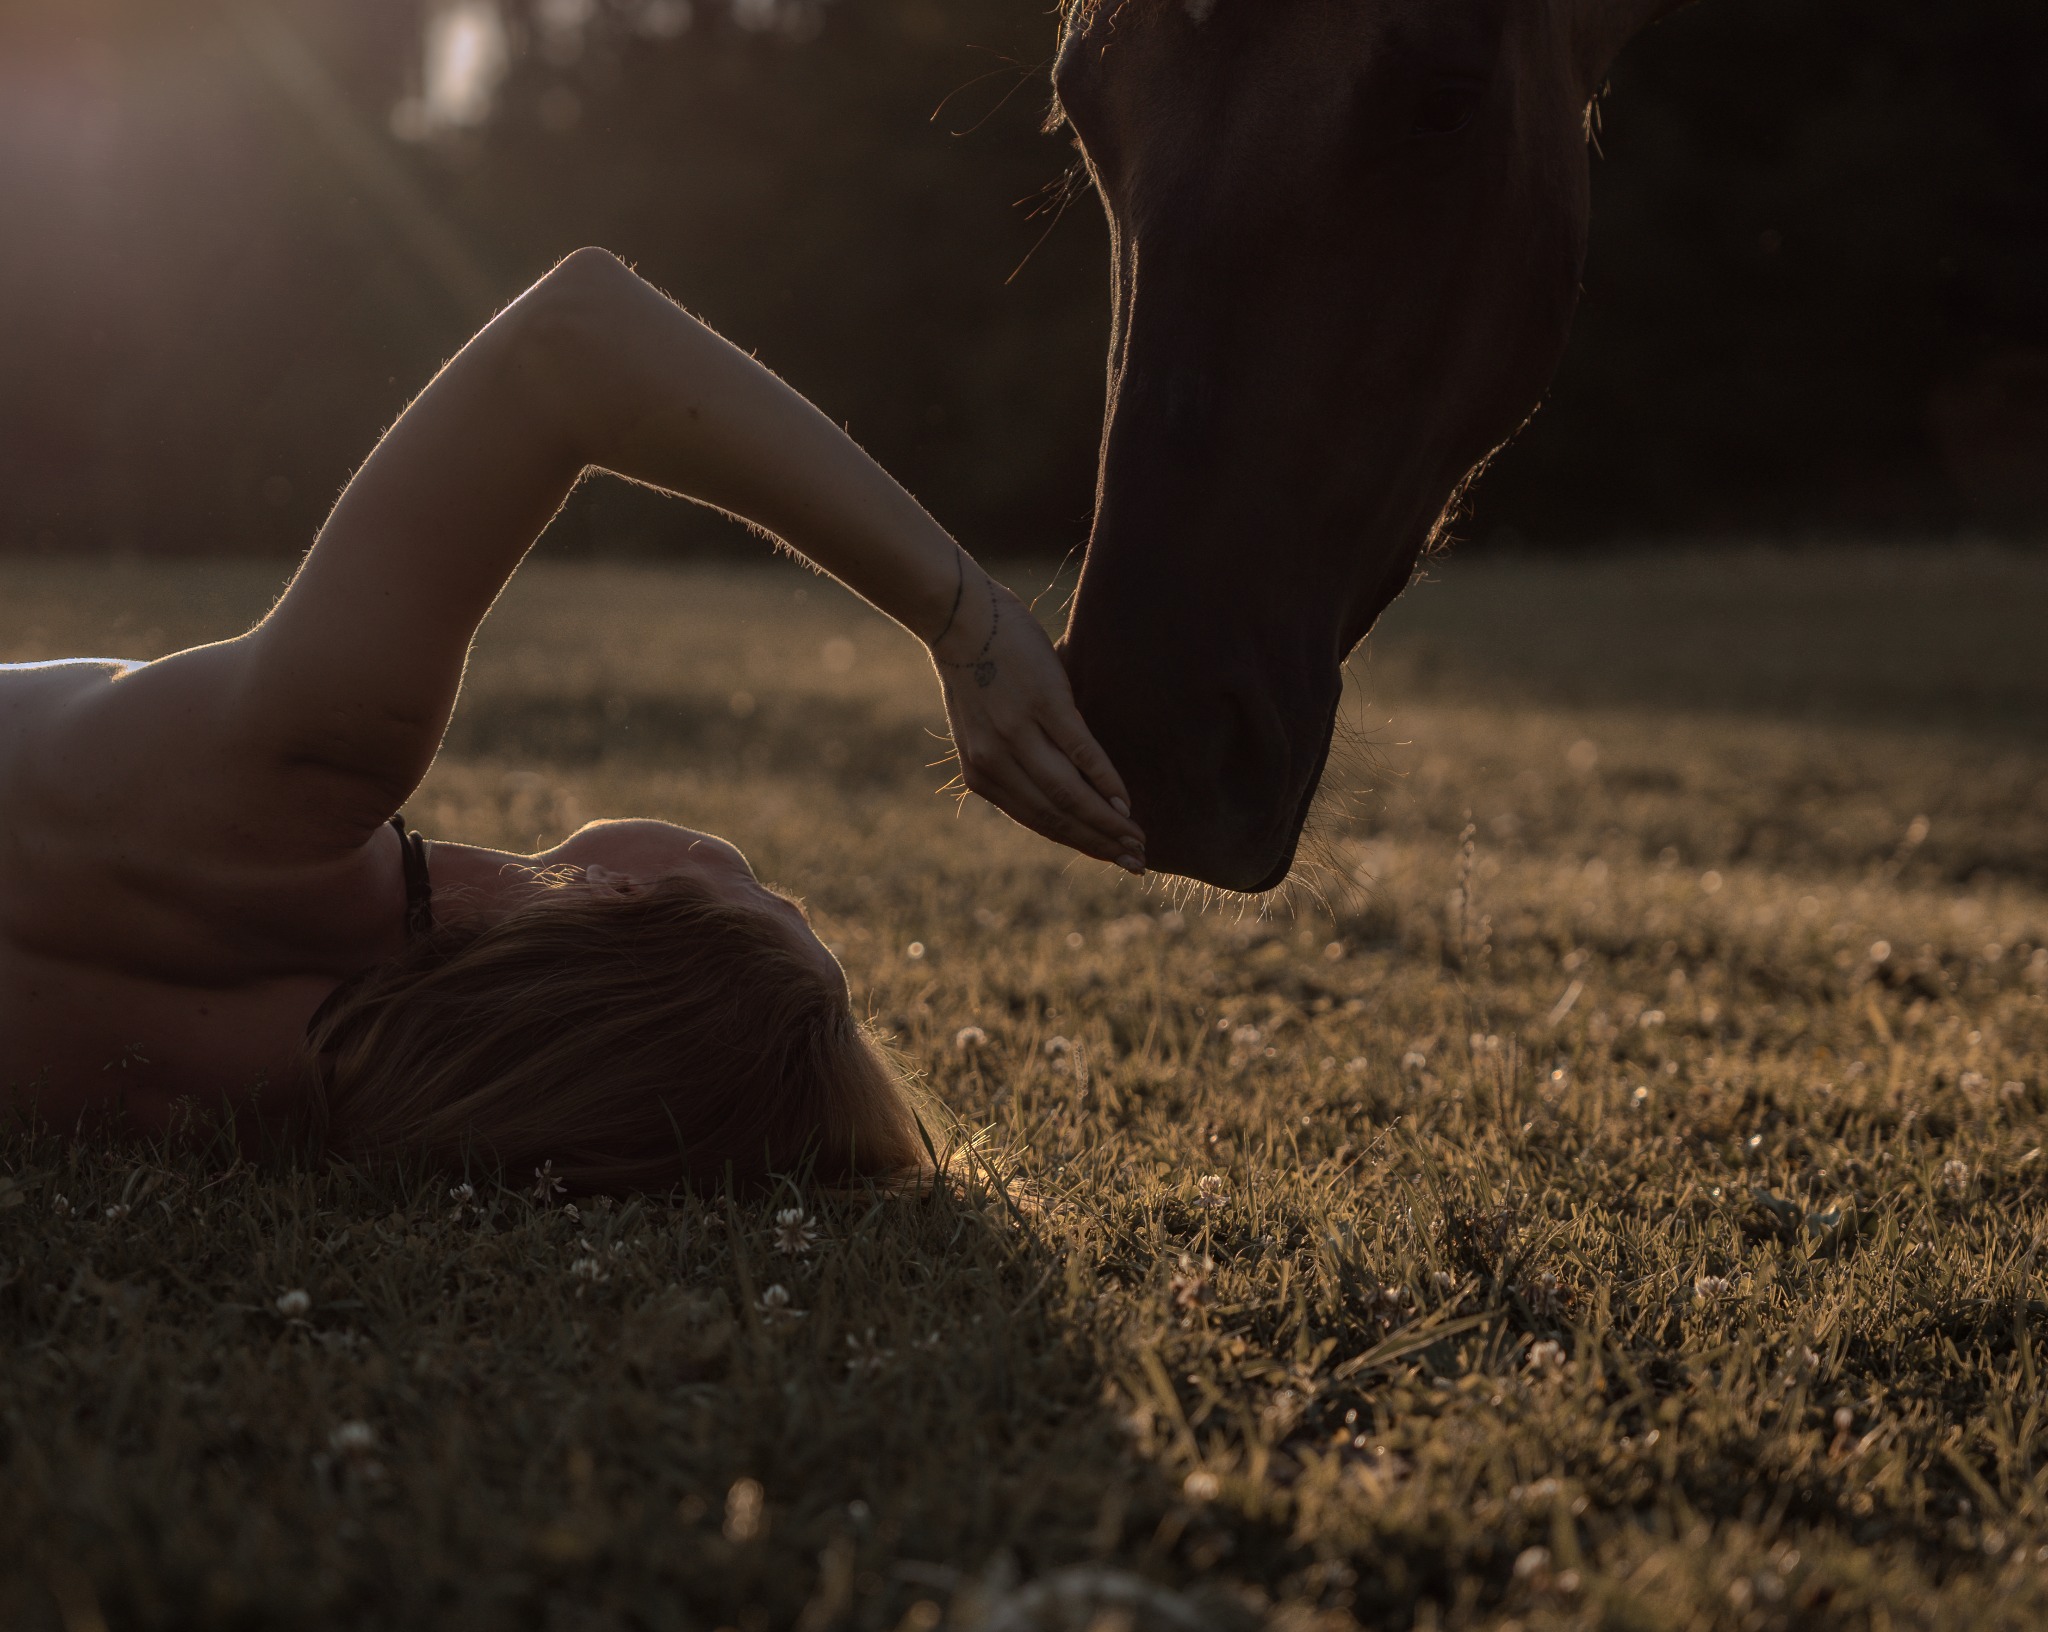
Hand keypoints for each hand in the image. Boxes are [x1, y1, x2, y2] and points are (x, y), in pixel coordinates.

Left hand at [929, 563, 1146, 870]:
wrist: (960, 619)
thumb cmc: (978, 670)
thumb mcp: (985, 728)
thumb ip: (1015, 760)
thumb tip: (1062, 785)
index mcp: (982, 774)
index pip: (1038, 821)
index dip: (1078, 844)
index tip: (1109, 859)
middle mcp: (996, 763)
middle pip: (1056, 816)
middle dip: (1099, 843)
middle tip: (1135, 861)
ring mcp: (1019, 735)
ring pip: (1069, 794)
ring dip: (1107, 821)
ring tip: (1136, 837)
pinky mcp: (1044, 705)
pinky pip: (1081, 753)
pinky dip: (1105, 781)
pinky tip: (1125, 801)